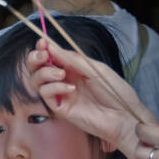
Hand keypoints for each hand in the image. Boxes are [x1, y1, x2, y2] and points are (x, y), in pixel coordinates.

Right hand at [28, 39, 151, 149]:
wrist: (123, 116)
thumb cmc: (115, 92)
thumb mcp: (96, 69)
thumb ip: (74, 59)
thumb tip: (52, 47)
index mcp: (73, 68)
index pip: (51, 56)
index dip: (43, 48)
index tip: (42, 43)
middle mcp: (64, 80)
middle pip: (37, 68)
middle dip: (36, 59)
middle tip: (44, 56)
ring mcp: (61, 94)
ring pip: (37, 81)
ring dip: (45, 73)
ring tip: (61, 74)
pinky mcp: (60, 109)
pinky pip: (46, 94)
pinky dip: (54, 88)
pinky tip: (70, 89)